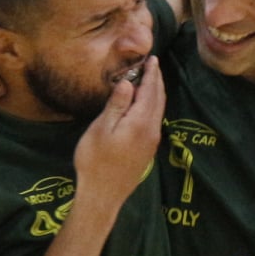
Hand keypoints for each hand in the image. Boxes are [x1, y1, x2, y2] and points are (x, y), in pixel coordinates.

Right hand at [71, 57, 163, 211]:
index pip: (151, 91)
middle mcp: (152, 131)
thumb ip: (117, 105)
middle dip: (157, 81)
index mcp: (141, 122)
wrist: (102, 196)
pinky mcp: (147, 151)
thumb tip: (128, 82)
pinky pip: (154, 121)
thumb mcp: (101, 129)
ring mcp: (151, 142)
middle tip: (153, 66)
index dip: (152, 74)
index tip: (153, 59)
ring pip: (158, 111)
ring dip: (156, 94)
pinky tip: (143, 105)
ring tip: (149, 81)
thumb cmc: (95, 161)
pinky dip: (152, 106)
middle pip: (159, 100)